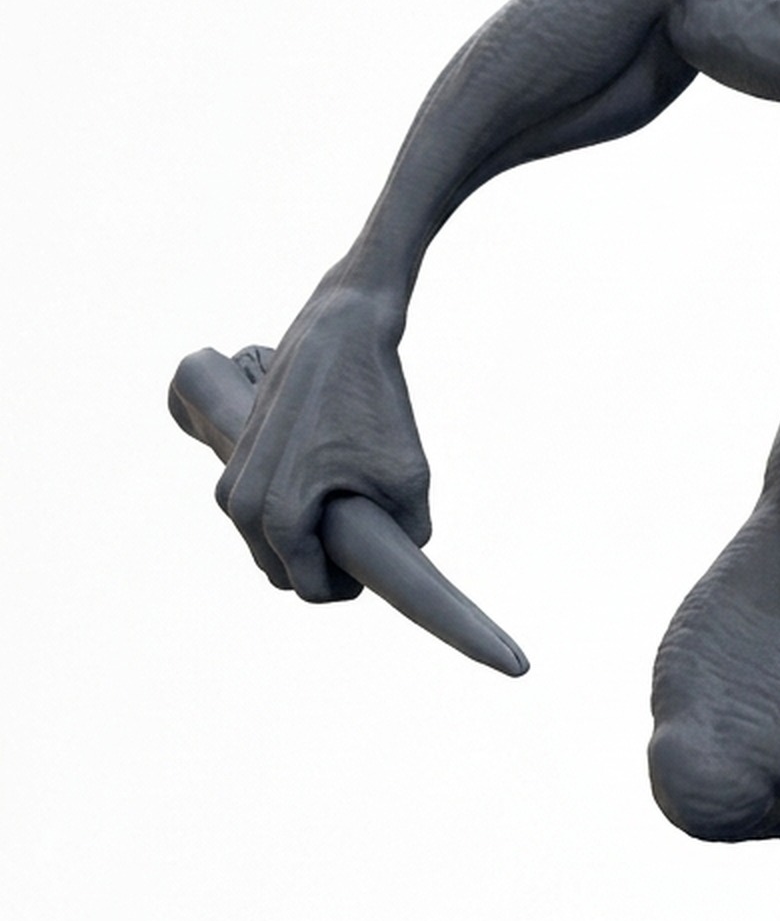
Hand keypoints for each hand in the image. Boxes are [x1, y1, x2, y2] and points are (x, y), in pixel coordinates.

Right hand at [215, 272, 429, 600]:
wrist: (338, 331)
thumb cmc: (374, 401)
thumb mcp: (410, 478)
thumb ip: (409, 537)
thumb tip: (400, 561)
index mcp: (278, 516)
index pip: (311, 589)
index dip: (351, 588)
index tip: (381, 560)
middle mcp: (239, 504)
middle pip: (283, 574)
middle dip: (326, 569)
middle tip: (369, 536)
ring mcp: (229, 481)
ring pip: (270, 546)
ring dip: (308, 544)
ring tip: (352, 512)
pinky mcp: (234, 459)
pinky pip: (261, 515)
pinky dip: (293, 517)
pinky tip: (330, 491)